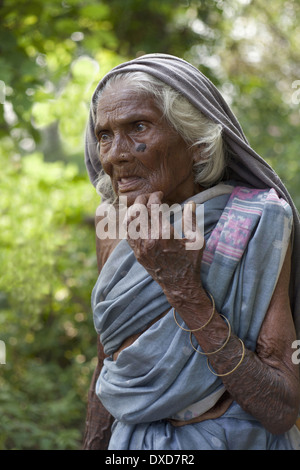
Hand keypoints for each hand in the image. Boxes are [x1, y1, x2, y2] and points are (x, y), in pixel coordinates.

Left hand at [124, 191, 204, 306]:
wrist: (179, 284)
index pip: (153, 206)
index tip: (160, 194)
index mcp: (164, 233)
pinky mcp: (137, 253)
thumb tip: (191, 203)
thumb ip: (192, 220)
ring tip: (141, 206)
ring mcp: (141, 247)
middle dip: (142, 199)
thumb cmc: (190, 261)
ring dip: (133, 210)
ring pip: (129, 221)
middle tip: (149, 197)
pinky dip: (130, 223)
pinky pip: (127, 234)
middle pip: (138, 211)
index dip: (155, 196)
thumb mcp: (197, 240)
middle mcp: (149, 239)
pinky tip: (137, 219)